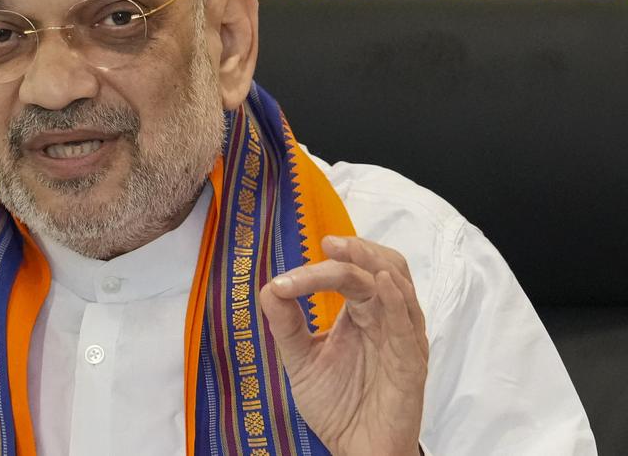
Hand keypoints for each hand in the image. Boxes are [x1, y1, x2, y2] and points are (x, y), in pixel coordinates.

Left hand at [258, 236, 427, 455]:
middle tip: (327, 243)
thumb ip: (286, 324)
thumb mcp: (301, 359)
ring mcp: (401, 340)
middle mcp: (385, 320)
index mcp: (362, 314)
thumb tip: (269, 287)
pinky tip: (380, 284)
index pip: (348, 275)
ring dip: (372, 263)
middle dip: (354, 251)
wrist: (355, 449)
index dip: (319, 269)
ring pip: (399, 287)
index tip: (285, 281)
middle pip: (378, 268)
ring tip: (345, 251)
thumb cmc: (338, 405)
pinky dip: (397, 301)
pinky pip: (408, 327)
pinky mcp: (411, 365)